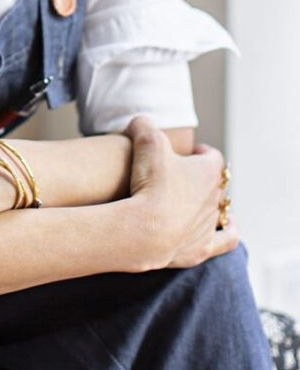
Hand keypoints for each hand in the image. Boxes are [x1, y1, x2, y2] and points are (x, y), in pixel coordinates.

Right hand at [125, 115, 238, 269]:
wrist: (145, 230)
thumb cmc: (149, 184)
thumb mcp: (145, 143)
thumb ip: (144, 126)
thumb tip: (140, 122)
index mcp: (208, 170)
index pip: (211, 156)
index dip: (201, 152)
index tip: (189, 152)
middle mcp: (215, 197)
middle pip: (215, 183)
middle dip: (202, 178)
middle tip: (182, 176)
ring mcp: (210, 223)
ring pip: (219, 210)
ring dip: (209, 204)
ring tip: (197, 202)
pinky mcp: (203, 247)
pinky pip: (227, 239)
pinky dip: (229, 232)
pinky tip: (228, 227)